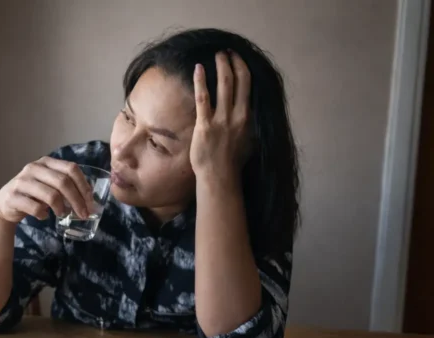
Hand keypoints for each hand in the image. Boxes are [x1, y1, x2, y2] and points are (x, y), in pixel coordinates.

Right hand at [0, 157, 93, 224]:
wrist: (5, 203)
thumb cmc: (33, 194)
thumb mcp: (48, 184)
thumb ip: (65, 186)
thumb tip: (89, 200)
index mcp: (46, 162)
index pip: (71, 168)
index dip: (83, 185)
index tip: (90, 201)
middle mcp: (33, 168)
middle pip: (63, 182)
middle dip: (77, 200)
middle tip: (83, 214)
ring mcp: (22, 181)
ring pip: (51, 195)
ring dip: (61, 208)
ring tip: (63, 214)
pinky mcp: (13, 196)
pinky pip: (36, 208)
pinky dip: (43, 214)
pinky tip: (44, 216)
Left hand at [190, 51, 251, 185]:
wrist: (219, 177)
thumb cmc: (232, 163)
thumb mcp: (248, 141)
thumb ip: (248, 125)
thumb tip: (248, 115)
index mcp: (248, 118)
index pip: (249, 86)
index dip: (243, 69)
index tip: (238, 59)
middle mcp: (237, 115)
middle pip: (239, 81)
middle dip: (233, 63)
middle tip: (226, 52)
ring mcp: (222, 120)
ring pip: (224, 85)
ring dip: (221, 67)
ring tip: (217, 54)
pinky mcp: (205, 126)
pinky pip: (203, 99)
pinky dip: (201, 81)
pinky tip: (198, 68)